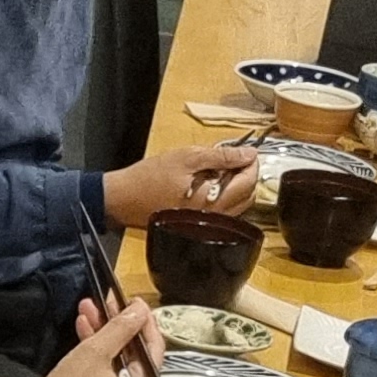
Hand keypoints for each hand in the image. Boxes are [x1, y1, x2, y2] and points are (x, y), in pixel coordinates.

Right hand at [30, 296, 163, 376]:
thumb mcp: (96, 351)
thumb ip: (121, 328)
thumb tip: (141, 308)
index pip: (153, 345)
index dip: (144, 320)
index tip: (134, 299)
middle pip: (133, 347)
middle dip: (117, 321)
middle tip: (107, 299)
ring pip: (116, 352)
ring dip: (102, 328)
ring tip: (87, 306)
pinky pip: (104, 362)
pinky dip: (95, 344)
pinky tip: (82, 324)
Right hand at [103, 143, 259, 224]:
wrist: (125, 199)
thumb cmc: (150, 178)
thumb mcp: (187, 157)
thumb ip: (222, 156)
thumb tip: (248, 154)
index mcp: (214, 200)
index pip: (249, 181)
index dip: (251, 163)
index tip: (246, 152)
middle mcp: (216, 216)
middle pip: (249, 195)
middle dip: (246, 175)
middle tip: (232, 159)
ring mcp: (209, 223)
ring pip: (239, 205)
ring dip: (237, 186)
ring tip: (220, 170)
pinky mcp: (200, 225)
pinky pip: (226, 211)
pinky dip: (226, 196)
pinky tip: (210, 184)